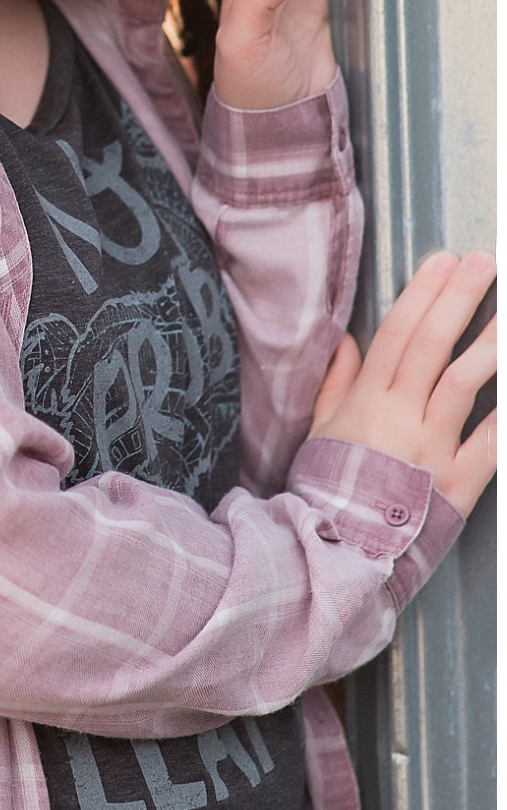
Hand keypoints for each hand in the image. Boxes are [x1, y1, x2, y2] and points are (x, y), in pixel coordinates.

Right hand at [310, 251, 496, 517]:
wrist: (338, 549)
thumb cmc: (328, 487)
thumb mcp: (320, 429)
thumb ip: (336, 382)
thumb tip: (347, 340)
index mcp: (366, 399)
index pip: (397, 332)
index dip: (422, 292)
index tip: (443, 260)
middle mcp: (400, 416)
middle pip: (432, 345)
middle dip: (458, 299)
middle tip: (483, 264)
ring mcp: (431, 448)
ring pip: (463, 383)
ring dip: (489, 345)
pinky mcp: (458, 482)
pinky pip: (490, 443)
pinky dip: (505, 417)